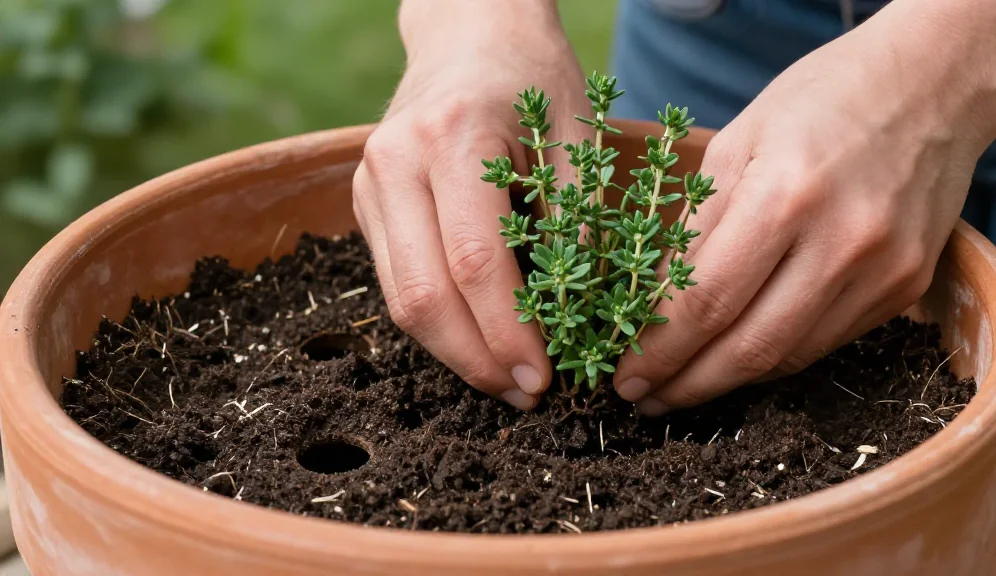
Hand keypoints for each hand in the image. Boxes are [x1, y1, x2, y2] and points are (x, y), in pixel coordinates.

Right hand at [353, 0, 588, 408]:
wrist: (469, 34)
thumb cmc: (533, 79)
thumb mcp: (576, 140)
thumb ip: (577, 227)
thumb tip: (581, 324)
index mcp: (452, 137)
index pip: (475, 263)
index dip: (509, 333)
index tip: (546, 379)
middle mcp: (395, 162)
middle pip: (424, 295)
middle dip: (478, 360)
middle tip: (526, 394)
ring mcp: (370, 185)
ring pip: (401, 300)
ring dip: (455, 353)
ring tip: (507, 380)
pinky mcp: (367, 206)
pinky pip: (398, 283)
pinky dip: (439, 324)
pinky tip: (479, 342)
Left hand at [613, 1, 995, 414]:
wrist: (931, 86)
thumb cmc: (819, 101)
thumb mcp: (736, 141)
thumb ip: (696, 226)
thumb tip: (653, 305)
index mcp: (786, 195)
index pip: (707, 301)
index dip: (660, 352)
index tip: (624, 377)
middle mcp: (841, 243)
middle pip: (749, 347)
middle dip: (687, 385)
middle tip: (644, 400)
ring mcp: (883, 272)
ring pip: (788, 356)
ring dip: (728, 381)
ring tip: (683, 386)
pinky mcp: (905, 288)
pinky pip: (825, 343)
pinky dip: (774, 357)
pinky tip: (739, 356)